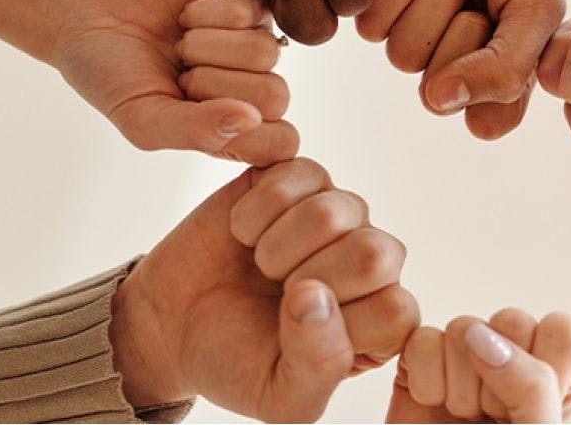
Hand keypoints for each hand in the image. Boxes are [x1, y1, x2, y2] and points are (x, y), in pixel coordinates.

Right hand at [51, 0, 298, 165]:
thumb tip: (251, 119)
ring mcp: (253, 40)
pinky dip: (205, 14)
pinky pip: (250, 11)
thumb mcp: (142, 119)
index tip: (194, 114)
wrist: (80, 8)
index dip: (246, 133)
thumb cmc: (110, 73)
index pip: (281, 143)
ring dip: (206, 47)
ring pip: (264, 53)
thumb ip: (197, 131)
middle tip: (178, 74)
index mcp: (236, 128)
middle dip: (214, 85)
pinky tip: (184, 15)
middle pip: (276, 97)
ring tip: (179, 45)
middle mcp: (252, 85)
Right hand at [109, 160, 419, 420]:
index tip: (296, 334)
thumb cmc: (236, 361)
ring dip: (276, 246)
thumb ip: (319, 365)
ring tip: (261, 264)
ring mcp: (340, 214)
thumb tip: (316, 298)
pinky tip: (245, 232)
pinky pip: (296, 174)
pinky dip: (255, 211)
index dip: (338, 322)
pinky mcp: (301, 178)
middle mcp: (371, 262)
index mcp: (382, 320)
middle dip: (307, 278)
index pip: (396, 311)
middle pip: (374, 252)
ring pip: (332, 212)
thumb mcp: (280, 396)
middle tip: (277, 292)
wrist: (174, 324)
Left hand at [357, 0, 565, 139]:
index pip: (486, 119)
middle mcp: (461, 54)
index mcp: (507, 64)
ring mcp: (419, 26)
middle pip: (438, 89)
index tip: (508, 27)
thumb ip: (507, 68)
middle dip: (461, 28)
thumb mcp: (538, 1)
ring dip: (429, 2)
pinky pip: (370, 26)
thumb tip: (440, 103)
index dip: (492, 79)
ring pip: (403, 57)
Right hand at [387, 311, 570, 422]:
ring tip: (461, 417)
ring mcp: (465, 358)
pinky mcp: (423, 360)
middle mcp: (514, 362)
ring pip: (463, 326)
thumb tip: (484, 335)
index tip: (526, 407)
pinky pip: (424, 339)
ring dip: (459, 384)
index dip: (543, 363)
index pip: (562, 329)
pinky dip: (426, 380)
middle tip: (490, 418)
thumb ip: (531, 386)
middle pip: (510, 319)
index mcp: (556, 378)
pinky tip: (432, 405)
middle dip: (496, 378)